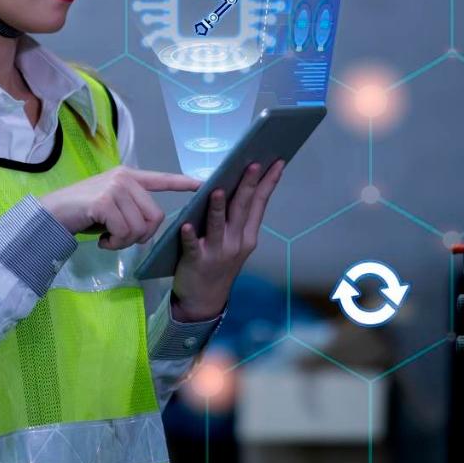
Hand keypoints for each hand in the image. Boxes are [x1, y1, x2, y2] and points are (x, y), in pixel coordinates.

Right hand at [39, 165, 201, 249]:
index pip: (163, 178)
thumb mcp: (113, 206)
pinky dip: (115, 244)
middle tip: (120, 238)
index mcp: (130, 176)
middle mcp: (125, 178)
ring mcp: (115, 188)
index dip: (184, 183)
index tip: (204, 184)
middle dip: (142, 236)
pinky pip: (124, 233)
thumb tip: (152, 227)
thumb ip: (133, 208)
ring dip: (125, 242)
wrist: (51, 214)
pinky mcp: (104, 202)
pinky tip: (102, 240)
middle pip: (155, 216)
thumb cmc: (83, 213)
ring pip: (140, 227)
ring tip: (109, 238)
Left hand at [172, 160, 285, 319]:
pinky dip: (189, 235)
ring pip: (218, 225)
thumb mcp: (237, 243)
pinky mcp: (196, 261)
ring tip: (217, 190)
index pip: (260, 203)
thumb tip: (240, 186)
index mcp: (247, 235)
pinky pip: (192, 245)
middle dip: (248, 185)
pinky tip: (186, 225)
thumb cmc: (219, 264)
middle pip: (242, 208)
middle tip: (253, 164)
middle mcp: (236, 242)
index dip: (269, 182)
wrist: (205, 300)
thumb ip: (238, 219)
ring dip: (217, 208)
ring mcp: (217, 252)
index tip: (278, 162)